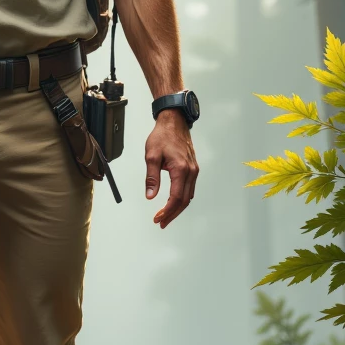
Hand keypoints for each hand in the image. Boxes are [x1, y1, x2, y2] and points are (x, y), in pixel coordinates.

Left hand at [145, 111, 197, 227]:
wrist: (174, 122)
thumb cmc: (162, 136)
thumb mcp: (151, 156)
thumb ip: (151, 177)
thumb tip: (150, 195)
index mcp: (181, 169)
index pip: (176, 197)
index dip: (167, 211)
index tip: (157, 218)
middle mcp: (191, 171)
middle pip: (184, 200)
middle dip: (172, 214)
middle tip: (161, 222)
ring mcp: (194, 170)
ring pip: (188, 196)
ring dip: (177, 208)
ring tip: (165, 216)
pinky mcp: (193, 168)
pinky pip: (189, 188)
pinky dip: (182, 198)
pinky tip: (173, 202)